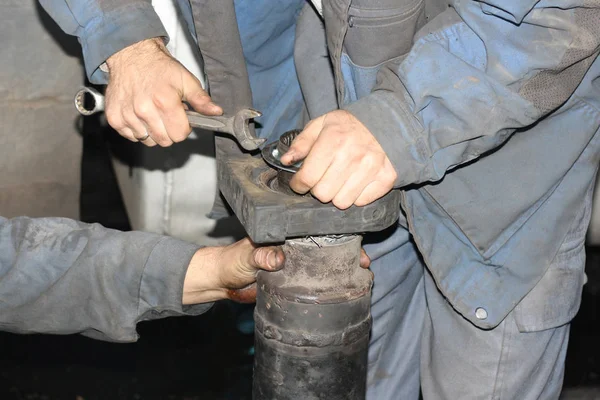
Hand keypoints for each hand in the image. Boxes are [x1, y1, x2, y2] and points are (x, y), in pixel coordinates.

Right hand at [104, 38, 222, 146]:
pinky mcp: (114, 118)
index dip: (183, 127)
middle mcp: (144, 111)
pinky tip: (139, 114)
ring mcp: (128, 115)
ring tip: (152, 113)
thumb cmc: (159, 68)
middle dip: (169, 131)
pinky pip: (131, 136)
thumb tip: (216, 112)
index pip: (180, 135)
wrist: (131, 55)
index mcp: (165, 102)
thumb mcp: (185, 80)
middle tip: (166, 115)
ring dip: (152, 131)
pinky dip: (137, 129)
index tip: (180, 118)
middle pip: (164, 141)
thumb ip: (201, 100)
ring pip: (147, 141)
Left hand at [182, 238, 370, 303]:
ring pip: (324, 262)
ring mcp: (296, 263)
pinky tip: (343, 289)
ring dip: (342, 267)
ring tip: (361, 274)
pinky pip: (315, 280)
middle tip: (364, 261)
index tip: (352, 241)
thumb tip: (278, 259)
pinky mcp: (294, 281)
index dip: (334, 233)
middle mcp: (294, 246)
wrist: (222, 283)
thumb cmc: (231, 262)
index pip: (314, 228)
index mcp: (284, 233)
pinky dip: (329, 284)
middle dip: (347, 251)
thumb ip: (260, 255)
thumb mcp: (245, 256)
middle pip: (326, 244)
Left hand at [280, 110, 396, 209]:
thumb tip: (286, 161)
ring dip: (336, 195)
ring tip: (338, 181)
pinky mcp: (386, 178)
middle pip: (323, 194)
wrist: (386, 121)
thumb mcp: (322, 124)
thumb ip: (302, 142)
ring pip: (342, 202)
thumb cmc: (349, 125)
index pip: (308, 177)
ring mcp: (371, 168)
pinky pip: (361, 202)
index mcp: (334, 140)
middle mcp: (353, 155)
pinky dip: (356, 196)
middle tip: (322, 180)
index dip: (299, 184)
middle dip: (317, 189)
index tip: (300, 183)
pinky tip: (355, 182)